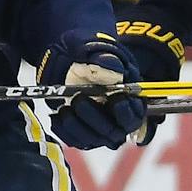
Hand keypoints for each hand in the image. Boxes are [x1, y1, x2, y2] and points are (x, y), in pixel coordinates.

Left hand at [37, 31, 148, 149]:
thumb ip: (106, 60)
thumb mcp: (96, 50)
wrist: (65, 57)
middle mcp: (116, 117)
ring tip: (65, 108)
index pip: (134, 115)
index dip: (126, 112)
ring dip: (78, 126)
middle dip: (95, 118)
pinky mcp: (82, 132)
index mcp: (129, 98)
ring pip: (94, 139)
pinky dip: (64, 131)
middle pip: (113, 132)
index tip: (114, 99)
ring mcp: (99, 128)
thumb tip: (115, 72)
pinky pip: (75, 141)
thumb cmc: (87, 52)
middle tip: (79, 100)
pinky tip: (56, 116)